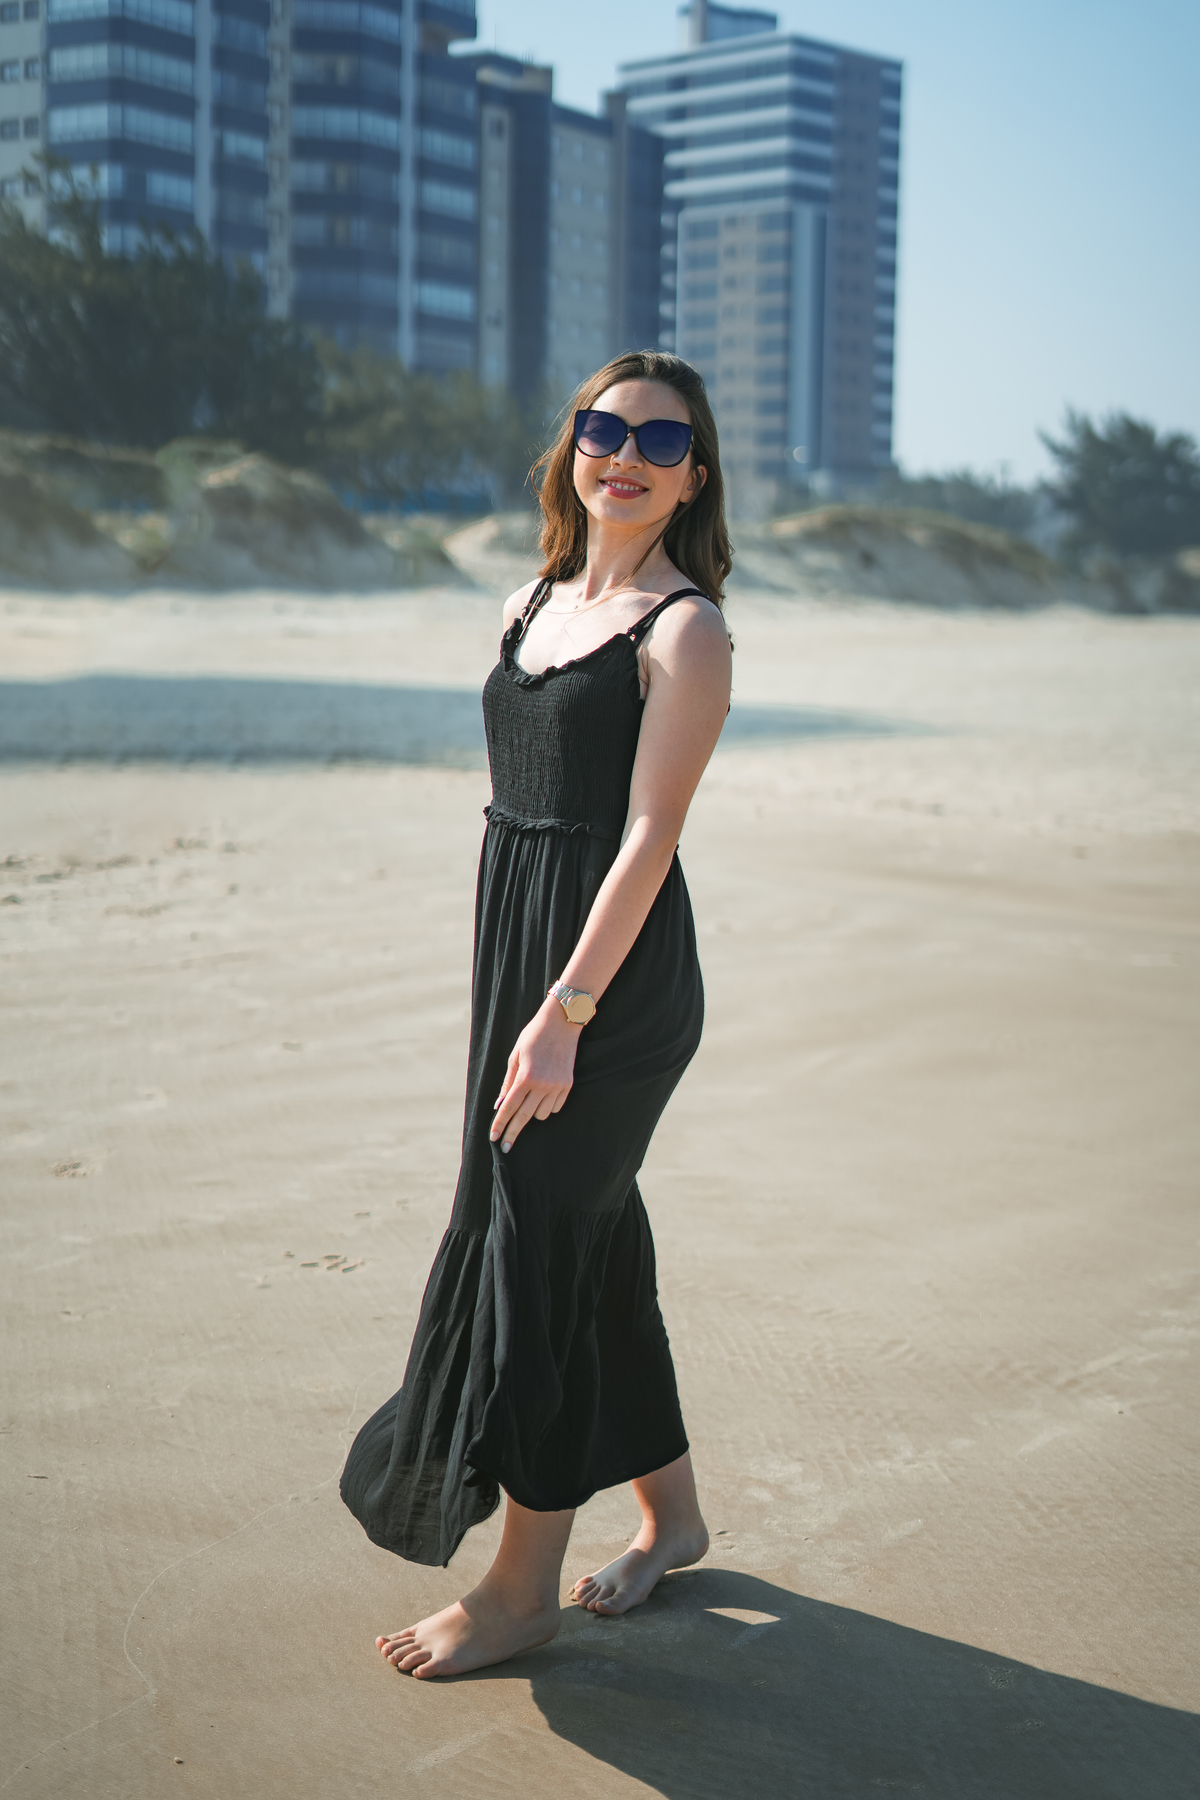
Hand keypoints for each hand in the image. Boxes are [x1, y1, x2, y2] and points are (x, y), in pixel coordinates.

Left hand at [490, 999, 580, 1152]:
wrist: (562, 1023)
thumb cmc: (534, 1036)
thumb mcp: (515, 1056)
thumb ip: (508, 1083)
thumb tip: (500, 1106)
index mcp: (526, 1076)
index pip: (509, 1107)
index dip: (500, 1124)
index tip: (494, 1138)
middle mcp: (543, 1084)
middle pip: (524, 1117)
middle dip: (513, 1133)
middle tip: (505, 1147)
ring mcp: (557, 1086)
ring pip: (541, 1114)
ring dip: (531, 1114)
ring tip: (528, 1102)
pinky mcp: (568, 1086)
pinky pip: (555, 1107)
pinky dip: (546, 1107)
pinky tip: (542, 1096)